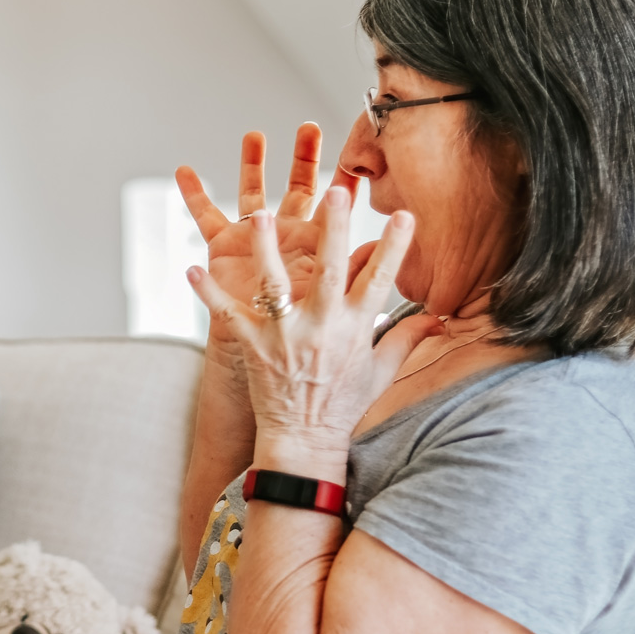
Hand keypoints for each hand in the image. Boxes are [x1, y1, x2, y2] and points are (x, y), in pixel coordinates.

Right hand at [177, 125, 380, 346]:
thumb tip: (378, 255)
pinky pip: (205, 220)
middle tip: (310, 128)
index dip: (346, 190)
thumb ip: (361, 282)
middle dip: (305, 160)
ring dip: (252, 165)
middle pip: (299, 191)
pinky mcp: (224, 251)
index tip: (359, 163)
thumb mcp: (346, 318)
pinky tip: (184, 170)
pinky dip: (194, 197)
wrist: (278, 372)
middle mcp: (288, 240)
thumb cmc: (317, 351)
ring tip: (255, 136)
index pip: (337, 215)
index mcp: (320, 253)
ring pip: (253, 194)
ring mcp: (256, 243)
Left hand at [186, 188, 441, 462]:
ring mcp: (285, 336)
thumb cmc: (343, 405)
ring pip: (276, 286)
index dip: (393, 248)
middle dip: (335, 230)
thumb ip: (408, 336)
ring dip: (266, 250)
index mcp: (355, 328)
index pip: (379, 280)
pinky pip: (229, 315)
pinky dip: (210, 294)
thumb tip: (441, 317)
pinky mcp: (254, 346)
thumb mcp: (382, 371)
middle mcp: (321, 327)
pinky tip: (193, 268)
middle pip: (330, 270)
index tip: (404, 215)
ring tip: (258, 216)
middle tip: (338, 192)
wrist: (304, 441)